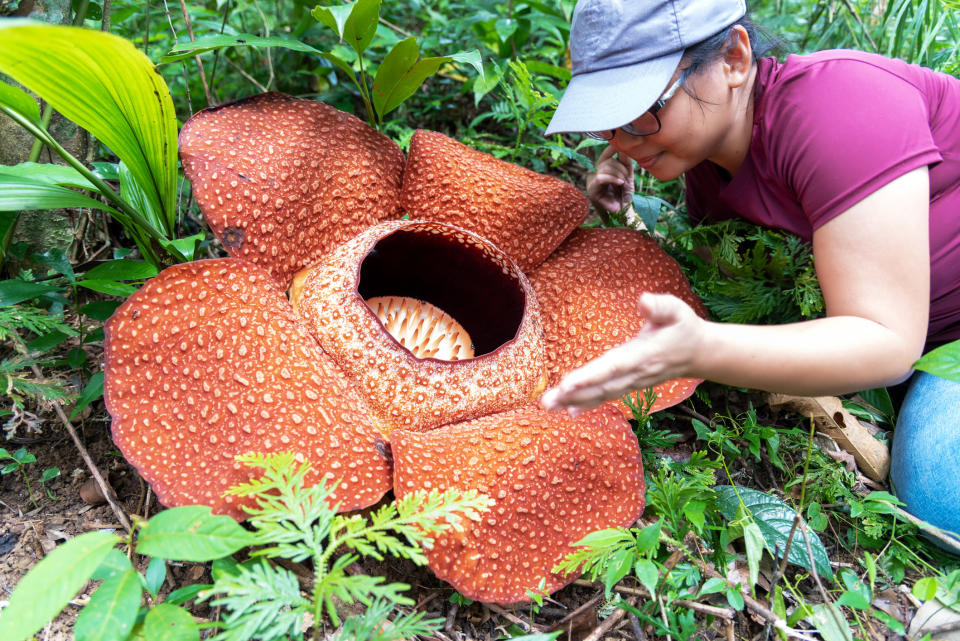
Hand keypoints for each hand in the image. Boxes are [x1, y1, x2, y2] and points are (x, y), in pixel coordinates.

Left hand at [540, 293, 705, 415]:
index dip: (591, 376)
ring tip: (548, 406)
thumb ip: (660, 306)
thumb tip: (643, 300)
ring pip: (601, 395)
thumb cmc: (684, 326)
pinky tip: (569, 412)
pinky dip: (588, 405)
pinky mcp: (630, 385)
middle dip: (574, 394)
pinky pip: (607, 397)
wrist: (699, 353)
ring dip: (574, 401)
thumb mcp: (677, 310)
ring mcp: (633, 382)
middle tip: (546, 402)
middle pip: (602, 386)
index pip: (614, 367)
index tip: (568, 383)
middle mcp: (637, 373)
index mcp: (645, 354)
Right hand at [586, 145, 634, 213]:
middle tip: (627, 179)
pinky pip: (601, 177)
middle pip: (608, 161)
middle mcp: (596, 174)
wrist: (624, 212)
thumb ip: (625, 162)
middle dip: (621, 169)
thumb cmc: (624, 196)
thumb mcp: (627, 176)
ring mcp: (593, 182)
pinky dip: (612, 179)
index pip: (606, 154)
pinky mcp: (592, 190)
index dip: (612, 149)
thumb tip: (622, 148)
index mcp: (604, 170)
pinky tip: (619, 183)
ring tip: (624, 184)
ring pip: (605, 168)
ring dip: (619, 175)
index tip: (621, 148)